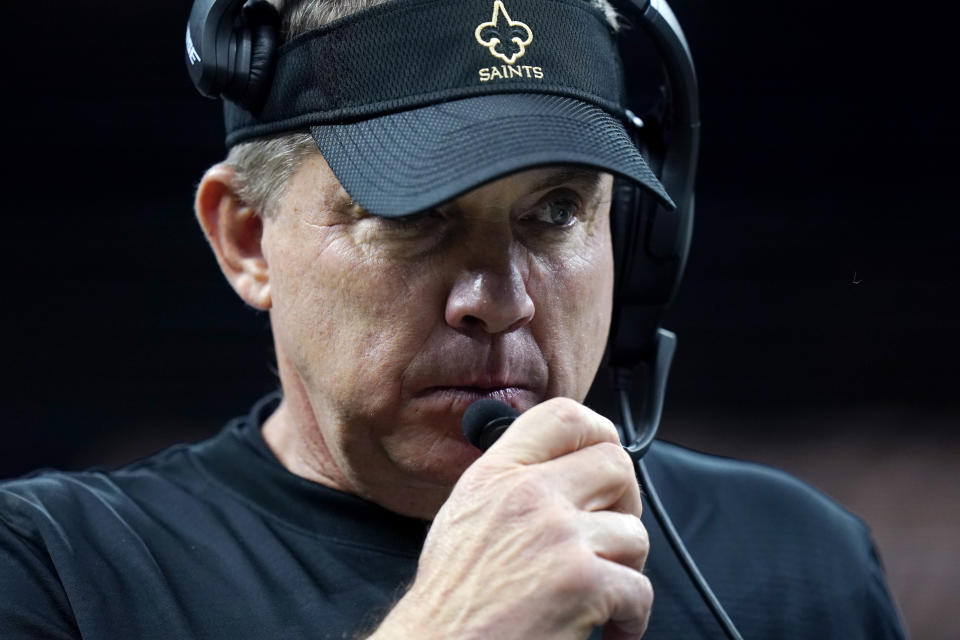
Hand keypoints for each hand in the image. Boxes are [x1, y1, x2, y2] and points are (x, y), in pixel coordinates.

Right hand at [372, 397, 650, 639]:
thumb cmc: (452, 599)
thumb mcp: (464, 515)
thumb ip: (508, 481)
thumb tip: (559, 466)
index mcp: (496, 474)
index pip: (563, 416)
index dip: (598, 430)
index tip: (606, 453)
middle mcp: (528, 494)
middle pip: (616, 464)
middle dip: (626, 502)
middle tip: (611, 533)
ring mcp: (558, 536)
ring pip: (635, 533)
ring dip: (626, 569)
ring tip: (601, 593)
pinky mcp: (583, 582)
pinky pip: (639, 589)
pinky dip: (630, 618)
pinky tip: (607, 627)